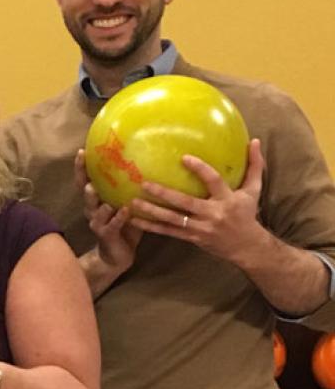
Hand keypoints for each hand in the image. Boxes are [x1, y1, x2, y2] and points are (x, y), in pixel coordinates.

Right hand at [76, 149, 141, 271]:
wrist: (118, 256)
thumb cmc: (126, 227)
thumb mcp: (128, 204)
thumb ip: (131, 189)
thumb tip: (150, 165)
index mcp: (97, 200)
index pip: (86, 180)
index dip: (82, 167)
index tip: (82, 151)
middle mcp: (92, 209)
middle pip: (84, 191)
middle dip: (83, 178)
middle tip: (84, 164)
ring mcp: (97, 222)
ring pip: (93, 208)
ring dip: (93, 198)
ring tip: (93, 189)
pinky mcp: (106, 235)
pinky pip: (111, 225)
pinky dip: (117, 217)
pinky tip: (124, 210)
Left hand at [127, 138, 267, 262]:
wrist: (247, 247)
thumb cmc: (247, 214)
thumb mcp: (253, 190)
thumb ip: (254, 166)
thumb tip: (255, 141)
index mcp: (227, 199)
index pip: (214, 181)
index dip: (200, 169)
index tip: (184, 158)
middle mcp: (213, 214)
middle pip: (186, 203)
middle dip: (164, 193)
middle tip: (144, 183)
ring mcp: (200, 228)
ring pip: (173, 219)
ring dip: (152, 211)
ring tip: (133, 202)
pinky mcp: (192, 238)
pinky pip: (168, 232)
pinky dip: (151, 227)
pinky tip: (134, 221)